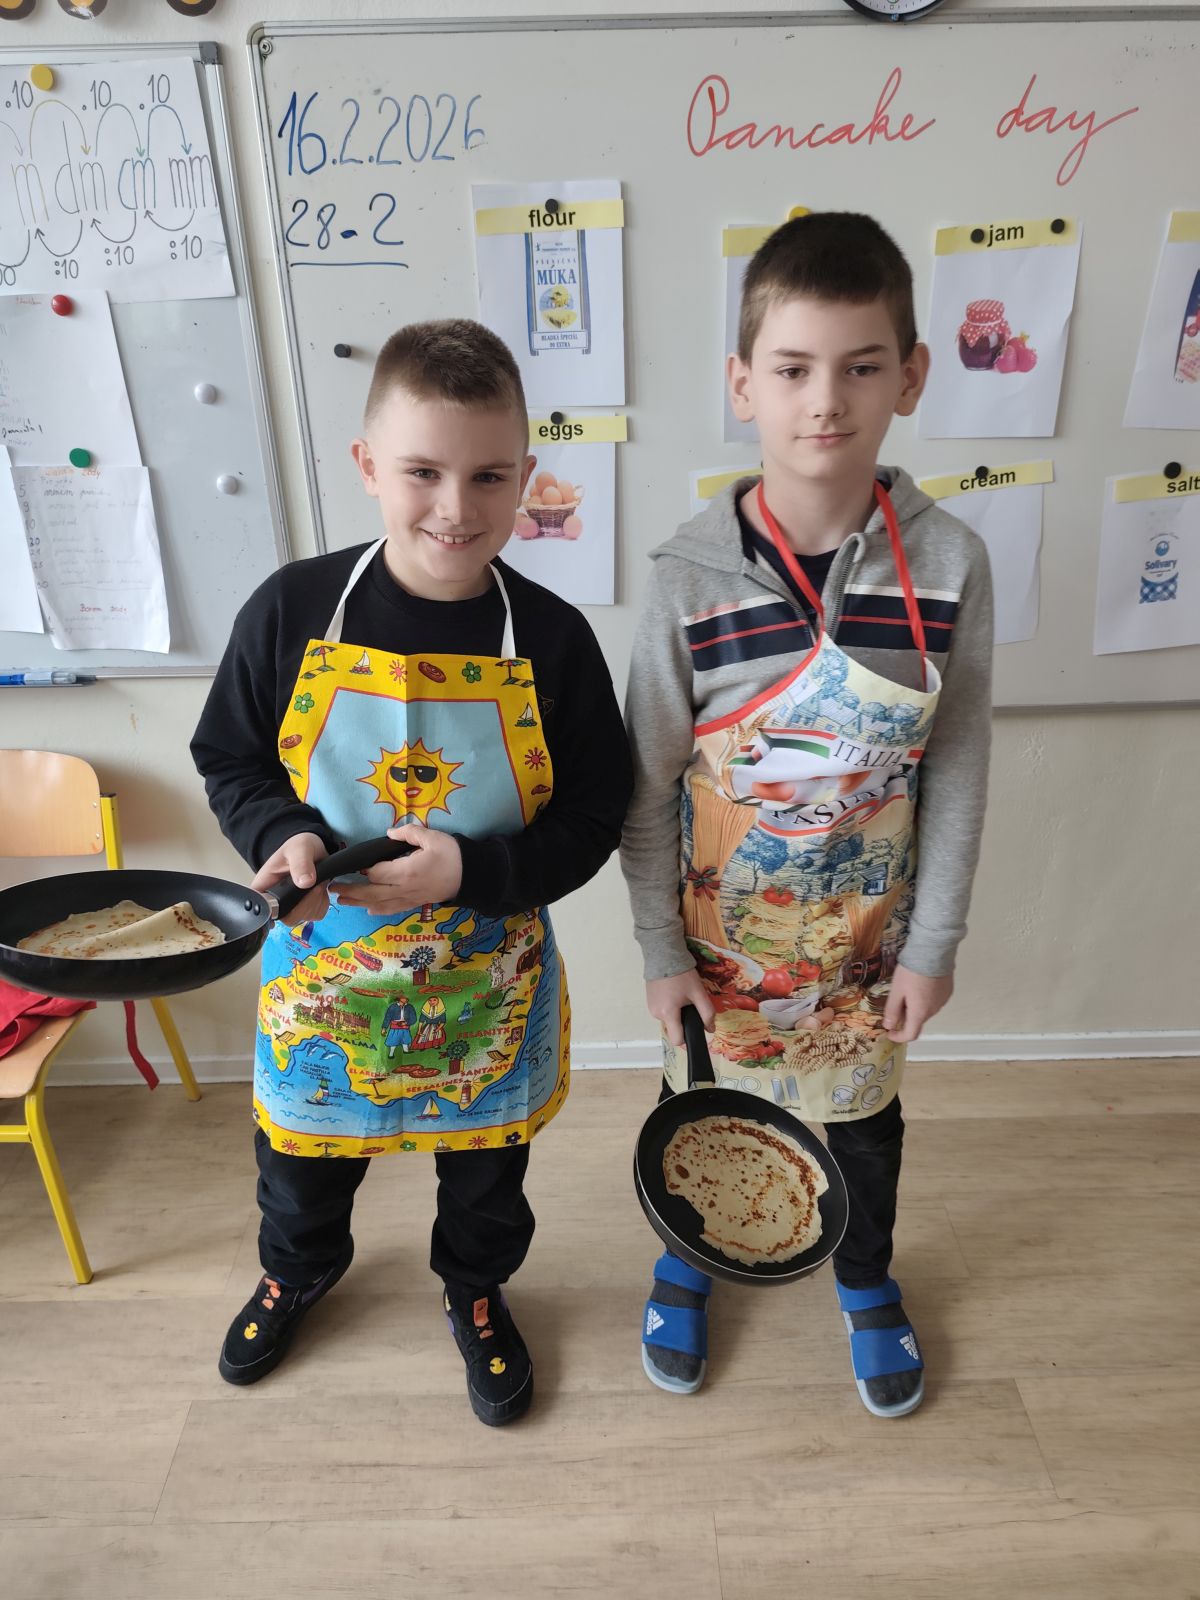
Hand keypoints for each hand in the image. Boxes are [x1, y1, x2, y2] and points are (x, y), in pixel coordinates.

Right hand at [252, 831, 329, 925]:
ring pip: (304, 917)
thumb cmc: (298, 846)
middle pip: (288, 918)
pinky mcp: (306, 909)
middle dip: (305, 903)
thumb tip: (304, 883)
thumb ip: (301, 864)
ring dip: (316, 900)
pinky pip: (317, 914)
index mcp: (264, 887)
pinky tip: (320, 888)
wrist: (313, 849)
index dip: (273, 912)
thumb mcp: (299, 849)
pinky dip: (322, 902)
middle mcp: (275, 901)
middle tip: (313, 883)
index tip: (293, 899)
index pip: (261, 909)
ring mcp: (292, 907)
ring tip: (316, 880)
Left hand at [333, 824, 462, 914]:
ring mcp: (409, 898)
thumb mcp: (432, 837)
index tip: (354, 865)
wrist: (470, 875)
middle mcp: (404, 889)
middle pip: (372, 893)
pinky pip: (393, 909)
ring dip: (359, 902)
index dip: (364, 870)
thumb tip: (389, 833)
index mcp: (406, 872)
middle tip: (333, 888)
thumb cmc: (451, 854)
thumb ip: (409, 833)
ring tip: (342, 901)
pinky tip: (368, 910)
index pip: (377, 873)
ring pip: (379, 904)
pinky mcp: (415, 903)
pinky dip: (378, 910)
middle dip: (351, 891)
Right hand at [645, 968, 715, 1047]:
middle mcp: (656, 1014)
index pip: (677, 1040)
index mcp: (668, 1013)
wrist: (664, 955)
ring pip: (669, 1020)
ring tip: (682, 997)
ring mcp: (651, 1008)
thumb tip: (710, 1029)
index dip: (688, 1040)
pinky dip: (670, 1008)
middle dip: (684, 1021)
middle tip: (691, 1005)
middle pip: (674, 1029)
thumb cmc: (681, 974)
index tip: (696, 1032)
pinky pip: (662, 1012)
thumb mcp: (698, 993)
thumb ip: (707, 1013)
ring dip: (677, 1014)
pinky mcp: (649, 1001)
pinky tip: (674, 994)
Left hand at [883, 965, 953, 1043]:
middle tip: (897, 998)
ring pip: (926, 1010)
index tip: (890, 1032)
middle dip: (905, 1015)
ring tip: (909, 987)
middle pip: (917, 1020)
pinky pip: (934, 1000)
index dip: (899, 1037)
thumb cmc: (911, 972)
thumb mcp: (896, 990)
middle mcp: (934, 1011)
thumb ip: (892, 1010)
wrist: (933, 952)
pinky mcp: (948, 991)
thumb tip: (889, 1026)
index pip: (911, 1034)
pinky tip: (920, 983)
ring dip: (916, 1006)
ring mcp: (943, 1001)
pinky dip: (925, 998)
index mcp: (920, 1013)